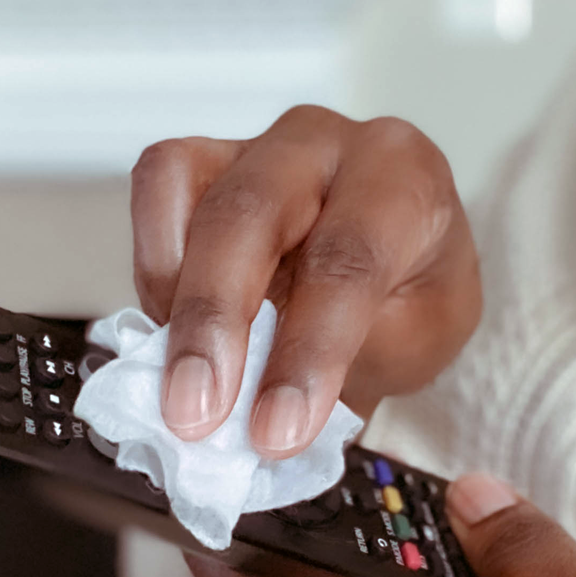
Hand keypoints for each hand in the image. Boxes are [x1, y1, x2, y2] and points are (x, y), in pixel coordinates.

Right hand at [131, 105, 480, 457]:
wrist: (396, 263)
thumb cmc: (411, 296)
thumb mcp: (422, 338)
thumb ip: (357, 357)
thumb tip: (271, 402)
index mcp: (402, 180)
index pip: (348, 260)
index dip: (307, 352)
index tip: (277, 432)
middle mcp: (325, 144)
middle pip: (250, 213)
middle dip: (215, 322)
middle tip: (195, 415)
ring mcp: (253, 146)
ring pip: (182, 187)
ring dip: (172, 299)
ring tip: (177, 383)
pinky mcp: (200, 161)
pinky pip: (154, 190)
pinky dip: (152, 270)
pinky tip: (172, 332)